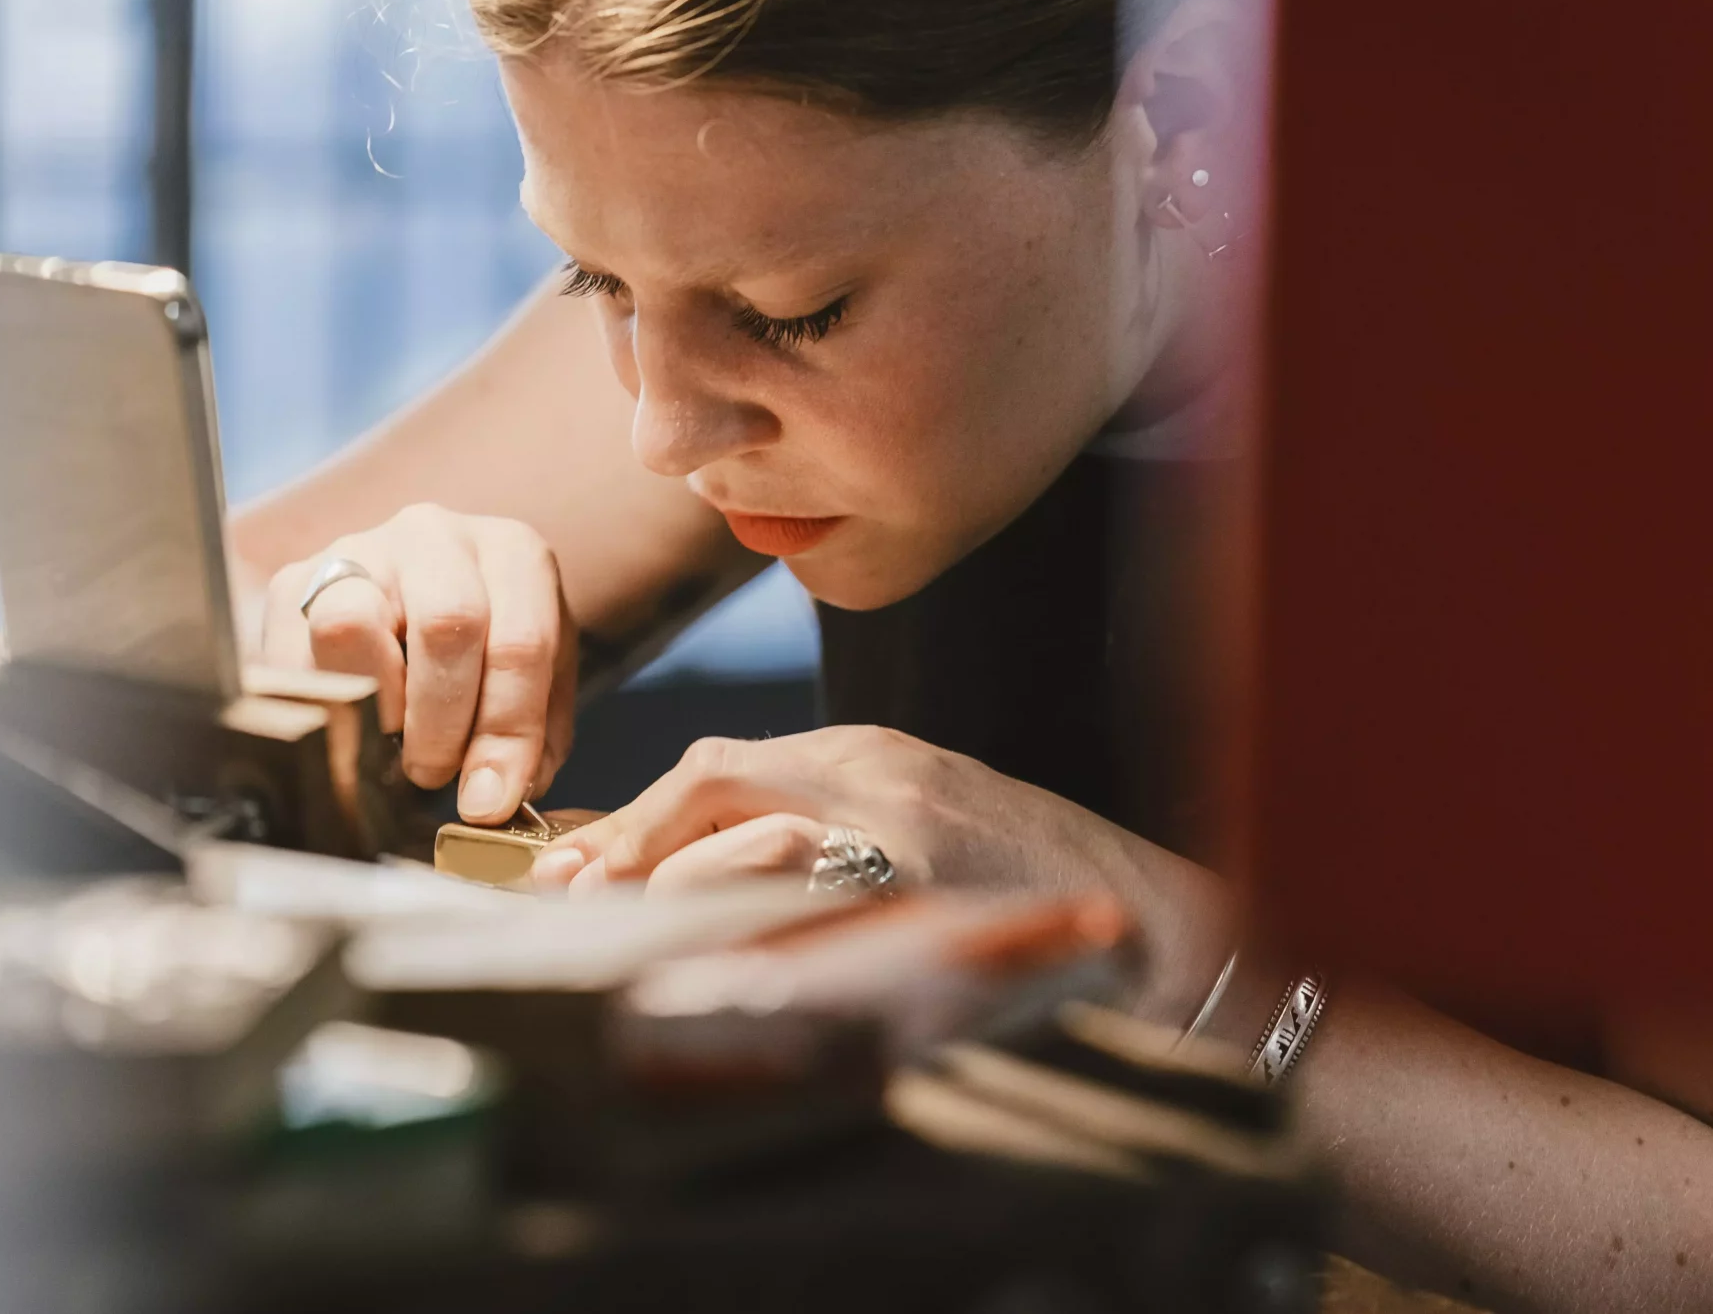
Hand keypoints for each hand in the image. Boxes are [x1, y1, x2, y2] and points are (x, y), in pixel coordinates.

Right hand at [256, 504, 578, 823]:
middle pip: (447, 624)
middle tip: (433, 772)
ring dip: (372, 710)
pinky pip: (290, 658)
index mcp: (511, 553)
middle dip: (441, 725)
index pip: (520, 642)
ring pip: (350, 624)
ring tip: (389, 743)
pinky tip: (349, 729)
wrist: (410, 606)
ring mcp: (357, 550)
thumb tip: (494, 795)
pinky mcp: (291, 581)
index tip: (489, 798)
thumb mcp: (530, 686)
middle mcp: (434, 535)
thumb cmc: (482, 656)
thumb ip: (530, 738)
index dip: (506, 732)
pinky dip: (320, 713)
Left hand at [530, 726, 1232, 1016]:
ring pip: (754, 836)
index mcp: (865, 754)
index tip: (564, 867)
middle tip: (569, 895)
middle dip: (631, 838)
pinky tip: (715, 958)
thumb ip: (806, 832)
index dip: (630, 819)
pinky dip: (750, 920)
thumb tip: (671, 878)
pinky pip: (816, 897)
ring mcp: (907, 825)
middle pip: (716, 774)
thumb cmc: (1015, 884)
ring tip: (625, 932)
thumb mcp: (908, 828)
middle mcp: (877, 771)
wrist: (1148, 917)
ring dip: (676, 885)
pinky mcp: (933, 882)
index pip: (716, 767)